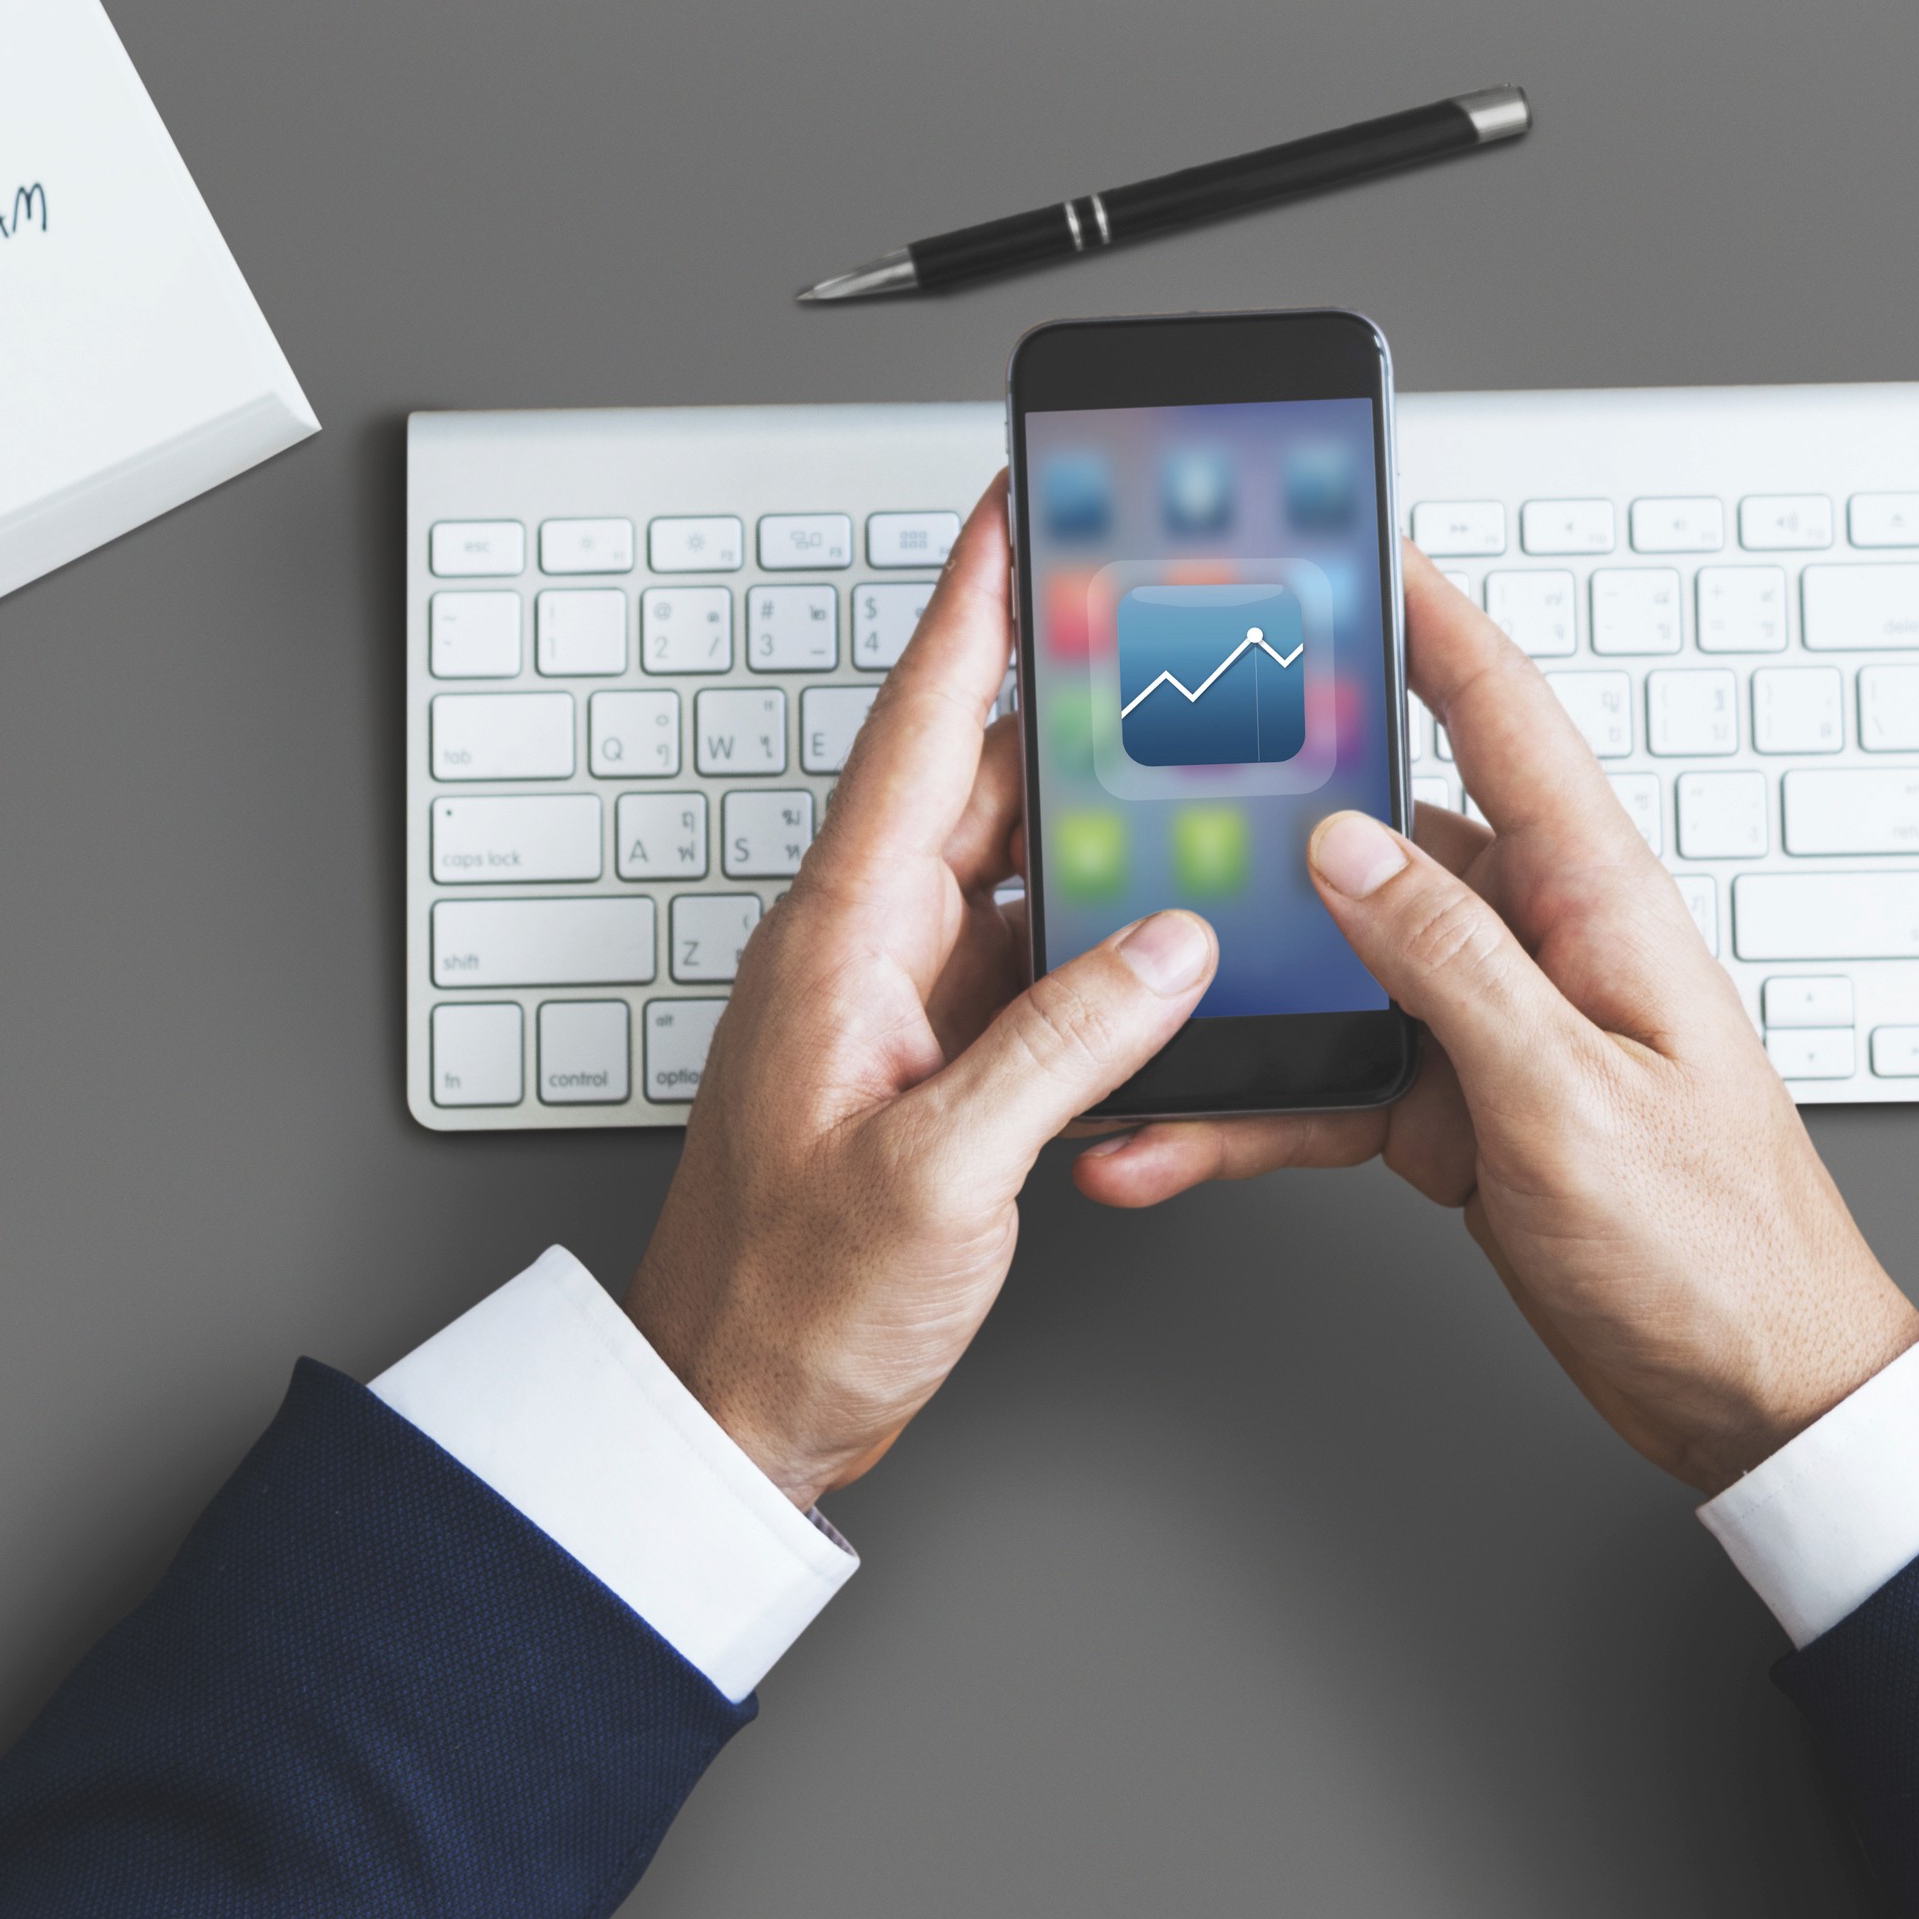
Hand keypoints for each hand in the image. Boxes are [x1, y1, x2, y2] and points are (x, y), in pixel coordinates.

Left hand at [626, 486, 1216, 1504]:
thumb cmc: (786, 1306)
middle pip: (979, 786)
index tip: (1012, 502)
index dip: (971, 605)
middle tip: (1156, 625)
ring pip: (1011, 875)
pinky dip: (1091, 942)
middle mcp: (862, 952)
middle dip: (1067, 704)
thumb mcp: (939, 1173)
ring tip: (1188, 772)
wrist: (730, 1416)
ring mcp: (893, 1007)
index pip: (916, 728)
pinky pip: (1022, 965)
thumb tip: (1162, 944)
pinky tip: (1157, 944)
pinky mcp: (927, 1067)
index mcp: (840, 942)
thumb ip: (1061, 1047)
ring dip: (1092, 833)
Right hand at [1078, 555, 1918, 1493]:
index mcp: (1596, 901)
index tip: (1349, 540)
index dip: (1426, 618)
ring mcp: (1492, 1025)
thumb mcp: (1573, 1102)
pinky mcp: (1456, 1109)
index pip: (1500, 716)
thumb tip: (1347, 845)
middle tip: (1155, 755)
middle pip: (1382, 831)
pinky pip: (1328, 1081)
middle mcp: (1539, 942)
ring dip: (1233, 988)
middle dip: (1269, 799)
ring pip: (1332, 965)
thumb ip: (1455, 964)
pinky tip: (1171, 1137)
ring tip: (1127, 985)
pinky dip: (1250, 1110)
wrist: (1756, 1397)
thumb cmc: (1718, 1252)